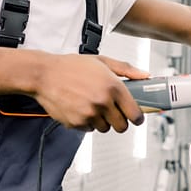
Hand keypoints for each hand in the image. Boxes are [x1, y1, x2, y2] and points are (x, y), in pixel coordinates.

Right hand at [32, 54, 148, 132]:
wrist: (44, 75)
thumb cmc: (72, 66)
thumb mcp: (102, 61)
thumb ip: (126, 70)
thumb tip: (145, 76)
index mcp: (113, 87)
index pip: (135, 114)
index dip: (137, 117)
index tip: (135, 117)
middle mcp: (103, 102)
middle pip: (121, 126)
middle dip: (119, 121)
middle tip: (113, 111)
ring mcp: (89, 114)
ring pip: (105, 128)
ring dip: (102, 121)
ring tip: (92, 105)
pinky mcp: (76, 123)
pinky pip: (89, 129)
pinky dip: (87, 122)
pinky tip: (80, 108)